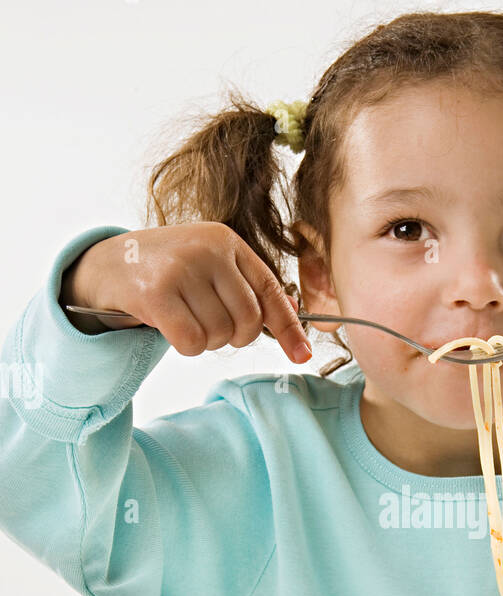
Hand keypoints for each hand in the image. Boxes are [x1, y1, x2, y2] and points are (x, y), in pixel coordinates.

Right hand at [64, 223, 311, 363]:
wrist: (107, 264)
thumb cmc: (167, 271)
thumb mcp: (209, 268)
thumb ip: (247, 289)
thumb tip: (292, 320)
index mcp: (226, 242)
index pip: (270, 291)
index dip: (288, 328)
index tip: (301, 354)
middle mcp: (207, 250)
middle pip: (247, 321)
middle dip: (233, 337)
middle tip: (210, 326)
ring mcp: (181, 269)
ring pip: (219, 335)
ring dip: (204, 340)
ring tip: (184, 318)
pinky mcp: (156, 293)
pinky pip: (192, 342)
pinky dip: (185, 346)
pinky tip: (170, 327)